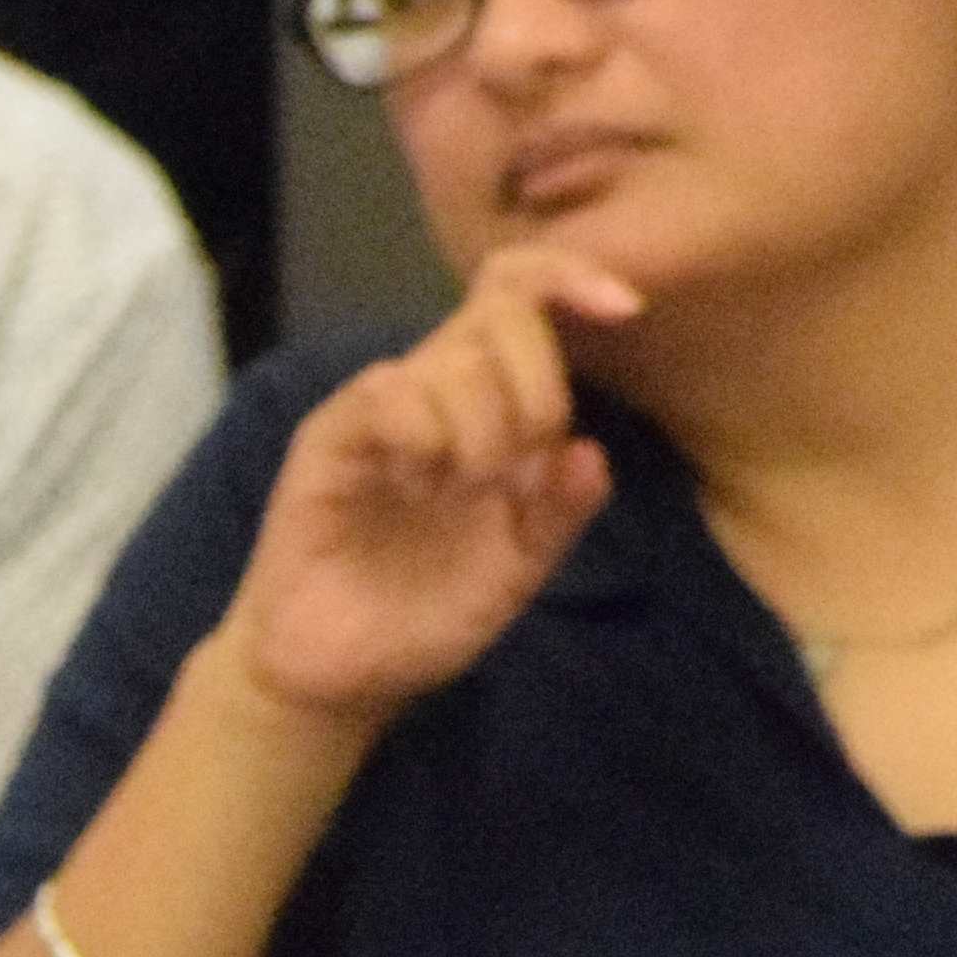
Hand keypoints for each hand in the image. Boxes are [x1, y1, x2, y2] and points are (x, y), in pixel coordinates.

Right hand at [227, 244, 635, 728]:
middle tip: (512, 474)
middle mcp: (436, 395)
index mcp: (491, 409)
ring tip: (455, 494)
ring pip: (452, 356)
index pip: (528, 298)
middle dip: (536, 388)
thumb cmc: (424, 619)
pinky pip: (390, 393)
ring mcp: (378, 414)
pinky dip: (423, 437)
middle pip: (501, 313)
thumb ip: (562, 514)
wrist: (340, 678)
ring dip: (480, 429)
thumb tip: (590, 453)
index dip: (576, 277)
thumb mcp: (519, 571)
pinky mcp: (329, 440)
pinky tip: (414, 488)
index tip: (627, 311)